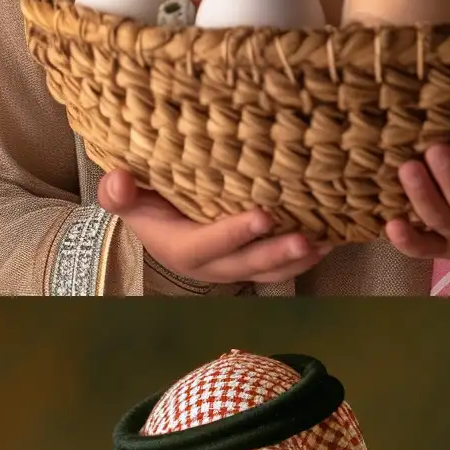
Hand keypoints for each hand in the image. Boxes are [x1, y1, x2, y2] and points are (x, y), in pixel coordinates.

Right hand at [98, 172, 332, 285]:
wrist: (159, 222)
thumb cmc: (146, 203)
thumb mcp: (127, 197)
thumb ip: (120, 192)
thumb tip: (117, 179)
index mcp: (181, 249)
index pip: (207, 246)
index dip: (233, 234)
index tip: (262, 216)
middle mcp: (212, 266)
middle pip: (246, 265)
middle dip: (277, 253)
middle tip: (306, 238)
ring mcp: (236, 266)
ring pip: (269, 270)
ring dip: (299, 259)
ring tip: (328, 241)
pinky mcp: (254, 261)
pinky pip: (282, 265)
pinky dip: (307, 255)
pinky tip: (332, 239)